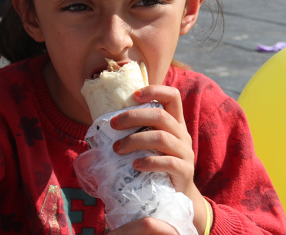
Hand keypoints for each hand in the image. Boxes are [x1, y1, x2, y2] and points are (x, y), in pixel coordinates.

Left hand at [110, 85, 207, 233]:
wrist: (177, 195)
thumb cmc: (156, 165)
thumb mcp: (148, 144)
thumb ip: (135, 131)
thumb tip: (100, 126)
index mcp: (174, 123)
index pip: (172, 96)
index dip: (155, 90)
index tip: (134, 95)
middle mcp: (182, 134)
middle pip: (160, 115)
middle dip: (133, 117)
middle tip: (113, 125)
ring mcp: (185, 152)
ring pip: (161, 137)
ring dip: (134, 140)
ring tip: (117, 149)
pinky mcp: (185, 171)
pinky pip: (167, 162)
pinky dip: (148, 161)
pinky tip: (135, 165)